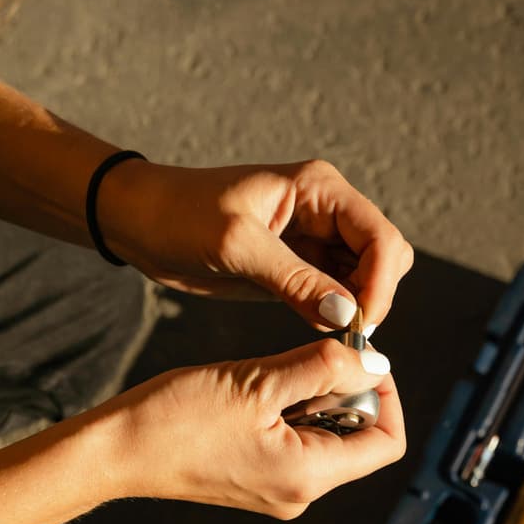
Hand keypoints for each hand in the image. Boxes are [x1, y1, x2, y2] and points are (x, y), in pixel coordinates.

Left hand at [96, 158, 414, 331]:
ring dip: (356, 308)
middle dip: (374, 296)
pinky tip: (319, 329)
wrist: (139, 223)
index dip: (380, 284)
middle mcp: (326, 211)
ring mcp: (314, 240)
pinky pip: (336, 293)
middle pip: (384, 257)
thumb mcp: (235, 246)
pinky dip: (335, 315)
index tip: (361, 325)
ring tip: (332, 334)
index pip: (380, 237)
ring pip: (365, 278)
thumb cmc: (179, 216)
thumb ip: (295, 280)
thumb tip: (347, 314)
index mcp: (320, 189)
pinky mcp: (298, 267)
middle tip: (347, 334)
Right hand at [103, 339, 405, 518]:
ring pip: (325, 434)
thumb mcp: (259, 381)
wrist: (116, 450)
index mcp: (308, 476)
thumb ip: (324, 367)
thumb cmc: (177, 418)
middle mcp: (300, 493)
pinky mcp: (256, 478)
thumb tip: (374, 360)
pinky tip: (255, 390)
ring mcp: (277, 488)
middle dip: (344, 389)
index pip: (387, 442)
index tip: (359, 357)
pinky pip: (295, 440)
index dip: (386, 394)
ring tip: (268, 376)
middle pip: (358, 437)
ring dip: (312, 396)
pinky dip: (289, 408)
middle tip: (307, 358)